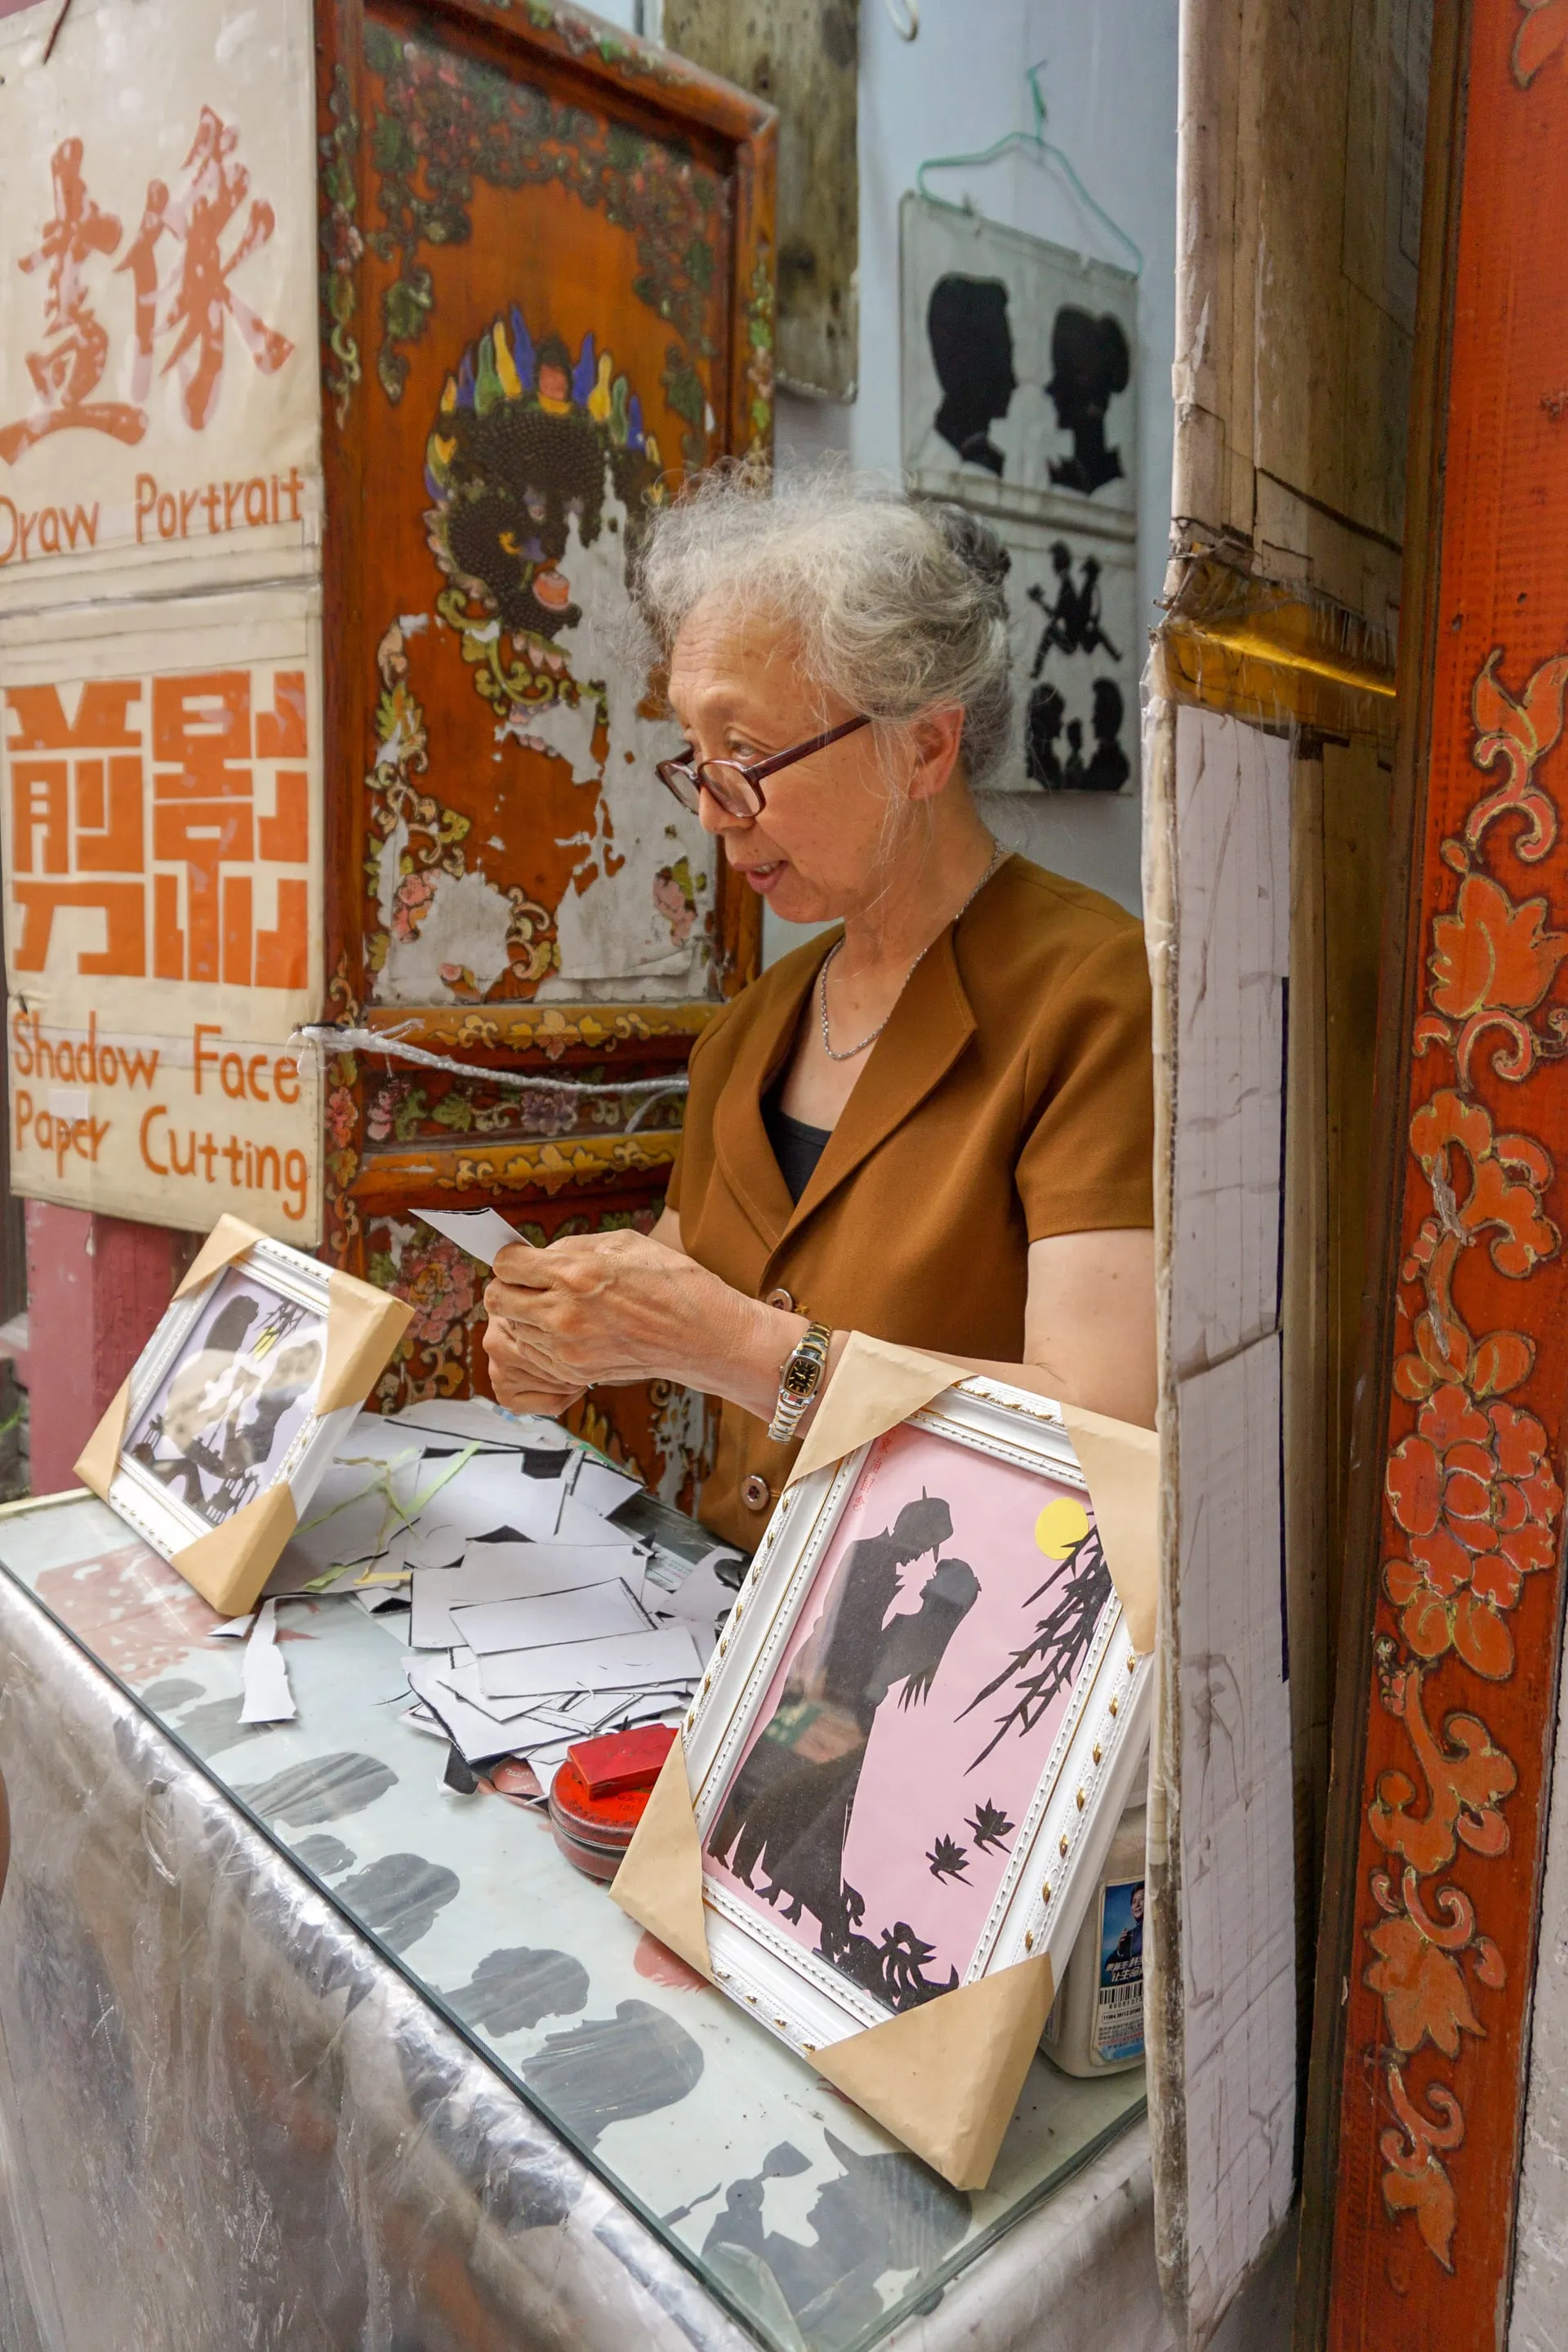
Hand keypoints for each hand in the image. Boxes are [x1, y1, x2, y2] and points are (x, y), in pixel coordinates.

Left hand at [482, 1229, 804, 1415]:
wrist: (701, 1336)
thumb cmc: (669, 1282)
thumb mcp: (621, 1244)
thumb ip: (571, 1248)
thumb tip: (537, 1257)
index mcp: (573, 1273)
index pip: (506, 1265)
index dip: (511, 1260)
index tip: (522, 1261)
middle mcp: (563, 1313)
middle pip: (497, 1300)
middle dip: (509, 1289)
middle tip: (528, 1285)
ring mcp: (567, 1348)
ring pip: (512, 1330)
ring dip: (524, 1317)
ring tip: (555, 1309)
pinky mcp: (574, 1372)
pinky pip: (533, 1355)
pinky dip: (541, 1342)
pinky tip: (568, 1331)